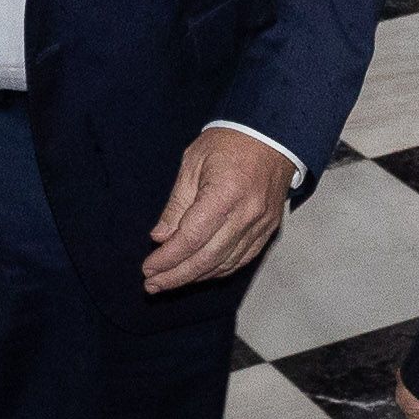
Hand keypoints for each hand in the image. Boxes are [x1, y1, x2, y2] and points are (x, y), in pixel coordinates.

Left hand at [143, 129, 293, 293]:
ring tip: (171, 281)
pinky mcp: (269, 229)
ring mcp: (261, 224)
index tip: (148, 269)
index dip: (167, 259)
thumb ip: (177, 204)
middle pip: (206, 259)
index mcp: (224, 194)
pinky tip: (201, 273)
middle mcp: (246, 214)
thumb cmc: (230, 142)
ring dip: (196, 277)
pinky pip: (242, 259)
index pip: (190, 239)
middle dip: (176, 276)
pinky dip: (219, 270)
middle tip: (153, 285)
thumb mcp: (192, 163)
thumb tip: (160, 237)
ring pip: (224, 264)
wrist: (271, 134)